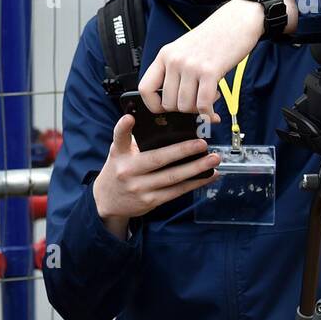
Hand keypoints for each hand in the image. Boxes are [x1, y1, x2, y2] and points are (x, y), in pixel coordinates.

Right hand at [92, 114, 220, 238]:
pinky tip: (208, 176)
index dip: (123, 127)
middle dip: (182, 150)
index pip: (119, 138)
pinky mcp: (150, 201)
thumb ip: (134, 141)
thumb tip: (167, 129)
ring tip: (213, 160)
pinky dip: (194, 183)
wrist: (107, 201)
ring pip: (172, 177)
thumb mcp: (119, 153)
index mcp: (119, 154)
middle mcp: (128, 171)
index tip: (129, 118)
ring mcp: (140, 188)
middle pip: (158, 159)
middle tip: (202, 143)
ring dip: (196, 169)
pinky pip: (176, 191)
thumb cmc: (118, 170)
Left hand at [137, 0, 264, 119]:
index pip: (145, 88)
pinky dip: (208, 113)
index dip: (153, 104)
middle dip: (183, 109)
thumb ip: (174, 72)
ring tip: (208, 97)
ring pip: (185, 106)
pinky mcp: (210, 71)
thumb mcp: (184, 50)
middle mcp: (175, 60)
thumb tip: (171, 102)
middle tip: (195, 102)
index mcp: (165, 55)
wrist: (238, 20)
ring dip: (198, 109)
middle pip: (168, 102)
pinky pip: (203, 104)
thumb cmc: (213, 37)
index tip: (165, 108)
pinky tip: (213, 109)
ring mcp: (191, 66)